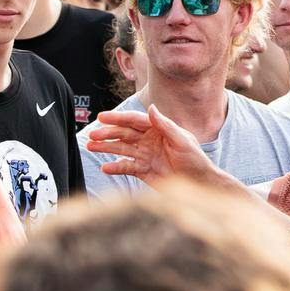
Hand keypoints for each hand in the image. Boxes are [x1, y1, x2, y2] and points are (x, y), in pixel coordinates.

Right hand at [84, 106, 226, 187]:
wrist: (199, 182)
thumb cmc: (195, 159)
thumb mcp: (182, 140)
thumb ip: (166, 125)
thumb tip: (151, 108)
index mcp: (158, 129)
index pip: (134, 120)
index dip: (118, 118)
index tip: (102, 117)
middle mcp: (149, 140)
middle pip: (124, 134)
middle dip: (108, 133)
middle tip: (92, 134)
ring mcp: (145, 155)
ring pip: (122, 149)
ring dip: (106, 147)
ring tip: (91, 146)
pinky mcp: (143, 170)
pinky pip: (126, 167)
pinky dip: (115, 167)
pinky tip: (106, 167)